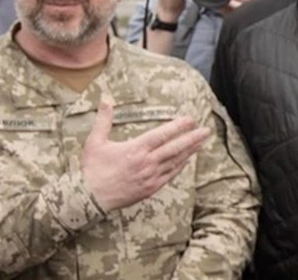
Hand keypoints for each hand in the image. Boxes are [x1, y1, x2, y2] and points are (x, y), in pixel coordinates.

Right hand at [81, 100, 211, 212]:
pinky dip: (180, 167)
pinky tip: (187, 161)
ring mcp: (150, 177)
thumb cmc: (92, 169)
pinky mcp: (150, 188)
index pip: (162, 135)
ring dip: (190, 151)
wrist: (90, 198)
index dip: (178, 126)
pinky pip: (170, 175)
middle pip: (175, 148)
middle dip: (192, 138)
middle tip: (206, 130)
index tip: (190, 119)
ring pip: (175, 162)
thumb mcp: (95, 142)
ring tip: (202, 142)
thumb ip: (104, 120)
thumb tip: (105, 100)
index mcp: (136, 149)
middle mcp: (147, 162)